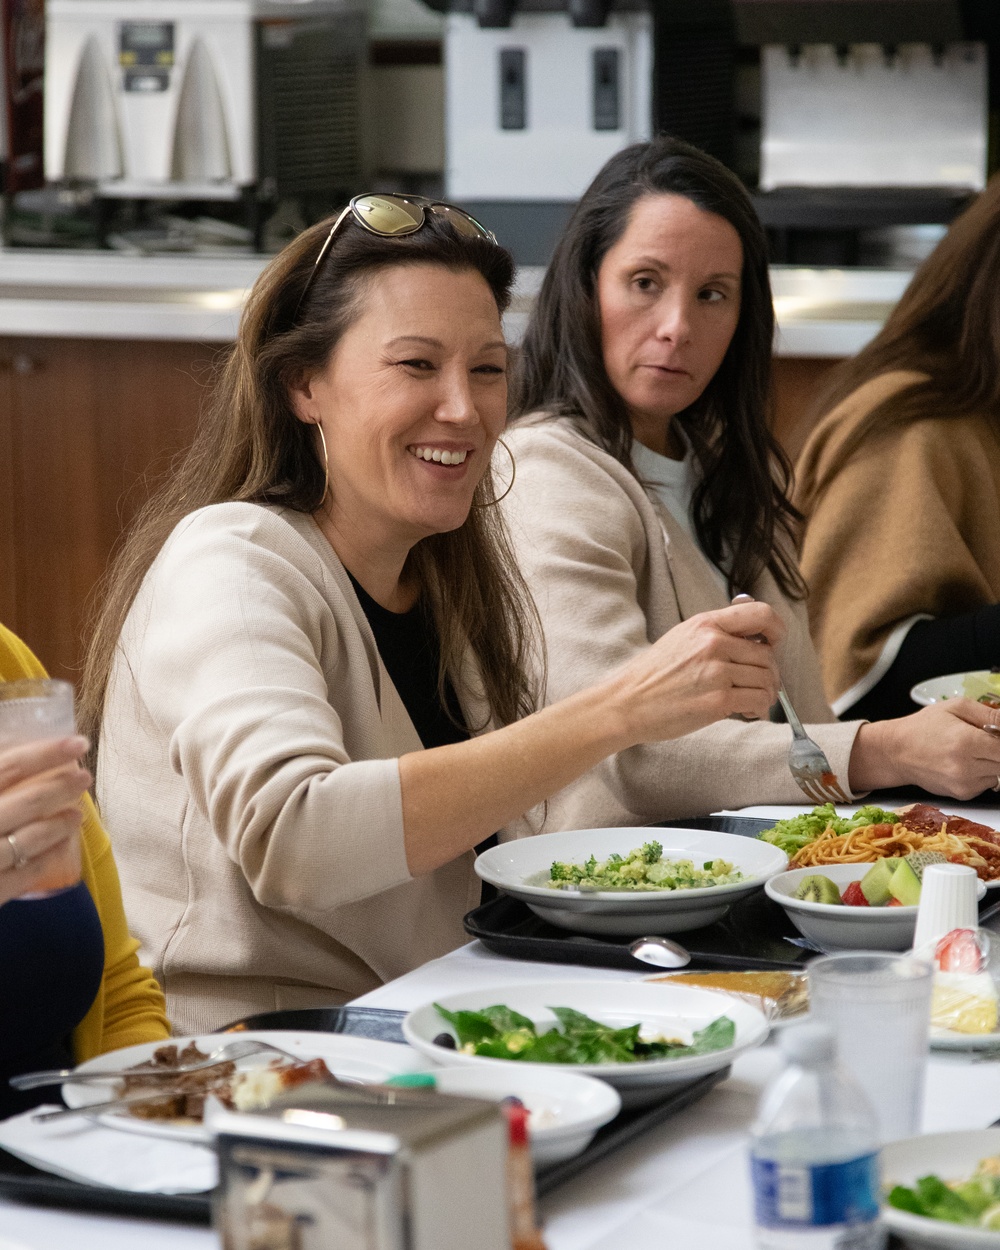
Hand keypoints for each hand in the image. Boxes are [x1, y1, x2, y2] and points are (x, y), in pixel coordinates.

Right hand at [0, 736, 90, 905]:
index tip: (77, 742)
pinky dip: (46, 859)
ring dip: (60, 824)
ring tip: (78, 814)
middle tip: (84, 777)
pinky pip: (25, 874)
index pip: (9, 766)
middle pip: (28, 801)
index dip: (46, 752)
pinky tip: (60, 847)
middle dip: (62, 787)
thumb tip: (10, 742)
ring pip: (31, 838)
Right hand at [607, 601, 784, 745]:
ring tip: (749, 700)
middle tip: (758, 684)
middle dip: (769, 673)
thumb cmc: (652, 675)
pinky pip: (759, 701)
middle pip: (768, 655)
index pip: (760, 614)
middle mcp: (713, 643)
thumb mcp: (682, 638)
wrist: (626, 703)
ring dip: (765, 693)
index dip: (775, 630)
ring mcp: (716, 672)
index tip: (772, 644)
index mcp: (705, 624)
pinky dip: (759, 708)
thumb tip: (754, 640)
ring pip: (767, 680)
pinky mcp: (718, 700)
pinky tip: (746, 711)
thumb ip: (716, 634)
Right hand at [850, 699, 999, 799]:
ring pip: (999, 774)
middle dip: (996, 750)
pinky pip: (987, 783)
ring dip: (992, 762)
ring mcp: (965, 784)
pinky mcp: (963, 794)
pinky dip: (982, 773)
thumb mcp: (955, 707)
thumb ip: (989, 714)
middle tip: (983, 740)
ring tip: (971, 750)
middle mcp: (967, 767)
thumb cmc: (923, 726)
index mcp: (967, 741)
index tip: (994, 735)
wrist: (896, 752)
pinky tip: (964, 762)